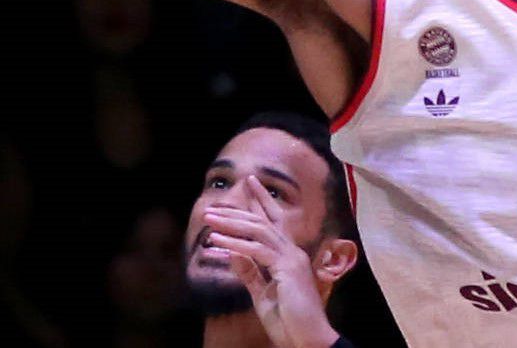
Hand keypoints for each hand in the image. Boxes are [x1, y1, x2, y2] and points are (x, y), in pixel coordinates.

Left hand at [200, 179, 340, 347]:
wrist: (307, 340)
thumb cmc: (289, 321)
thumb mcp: (263, 295)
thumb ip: (250, 273)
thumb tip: (234, 254)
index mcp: (289, 257)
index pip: (274, 222)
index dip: (262, 202)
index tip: (250, 184)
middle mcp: (292, 252)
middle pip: (263, 221)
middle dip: (237, 211)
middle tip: (214, 205)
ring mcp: (291, 259)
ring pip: (258, 230)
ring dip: (230, 223)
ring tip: (209, 218)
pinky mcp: (287, 268)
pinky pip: (256, 250)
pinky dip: (235, 243)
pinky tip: (217, 240)